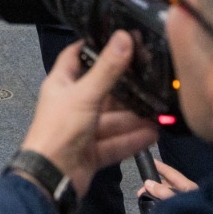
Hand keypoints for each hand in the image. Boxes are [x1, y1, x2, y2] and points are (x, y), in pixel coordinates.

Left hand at [20, 31, 158, 197]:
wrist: (51, 177)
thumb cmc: (61, 128)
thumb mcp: (85, 95)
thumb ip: (107, 69)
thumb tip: (124, 36)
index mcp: (62, 84)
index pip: (76, 56)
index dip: (95, 46)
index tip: (120, 37)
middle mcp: (72, 104)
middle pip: (102, 90)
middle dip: (126, 86)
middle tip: (154, 76)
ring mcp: (83, 129)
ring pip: (113, 118)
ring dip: (135, 116)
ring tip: (162, 108)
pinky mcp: (93, 151)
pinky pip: (117, 141)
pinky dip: (134, 138)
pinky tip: (156, 133)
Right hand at [138, 159, 197, 202]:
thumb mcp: (178, 201)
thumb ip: (163, 193)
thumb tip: (148, 183)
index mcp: (188, 187)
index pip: (172, 173)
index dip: (161, 166)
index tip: (150, 160)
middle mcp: (187, 193)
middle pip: (168, 184)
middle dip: (153, 185)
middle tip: (139, 192)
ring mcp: (185, 203)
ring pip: (167, 195)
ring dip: (155, 195)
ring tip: (143, 200)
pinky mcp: (183, 212)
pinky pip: (169, 205)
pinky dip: (160, 204)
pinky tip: (152, 208)